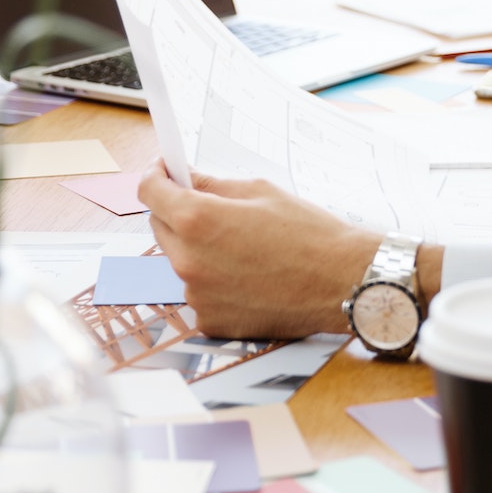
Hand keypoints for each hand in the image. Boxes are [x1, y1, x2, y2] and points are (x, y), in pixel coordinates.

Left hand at [139, 160, 379, 339]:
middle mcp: (188, 260)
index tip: (164, 171)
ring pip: (181, 261)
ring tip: (243, 248)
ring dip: (198, 250)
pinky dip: (215, 283)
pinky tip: (248, 277)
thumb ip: (212, 184)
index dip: (155, 175)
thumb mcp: (259, 191)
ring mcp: (197, 295)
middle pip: (160, 227)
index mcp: (197, 219)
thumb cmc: (309, 233)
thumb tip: (184, 177)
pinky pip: (199, 292)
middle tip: (212, 209)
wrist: (342, 282)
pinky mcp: (211, 321)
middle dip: (178, 212)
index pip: (149, 191)